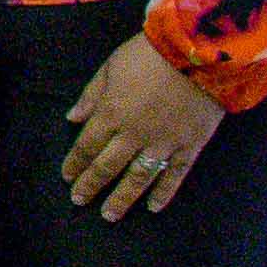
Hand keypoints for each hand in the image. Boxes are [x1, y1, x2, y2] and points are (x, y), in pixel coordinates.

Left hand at [62, 32, 226, 214]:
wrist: (198, 52)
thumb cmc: (149, 55)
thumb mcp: (110, 67)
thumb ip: (91, 96)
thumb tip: (72, 119)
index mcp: (111, 114)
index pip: (87, 146)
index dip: (75, 163)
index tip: (67, 177)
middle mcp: (133, 134)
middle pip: (107, 167)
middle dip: (91, 185)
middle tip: (80, 200)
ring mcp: (163, 143)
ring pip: (138, 178)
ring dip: (122, 199)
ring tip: (109, 215)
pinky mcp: (190, 145)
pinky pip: (174, 175)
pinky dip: (164, 193)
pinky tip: (153, 207)